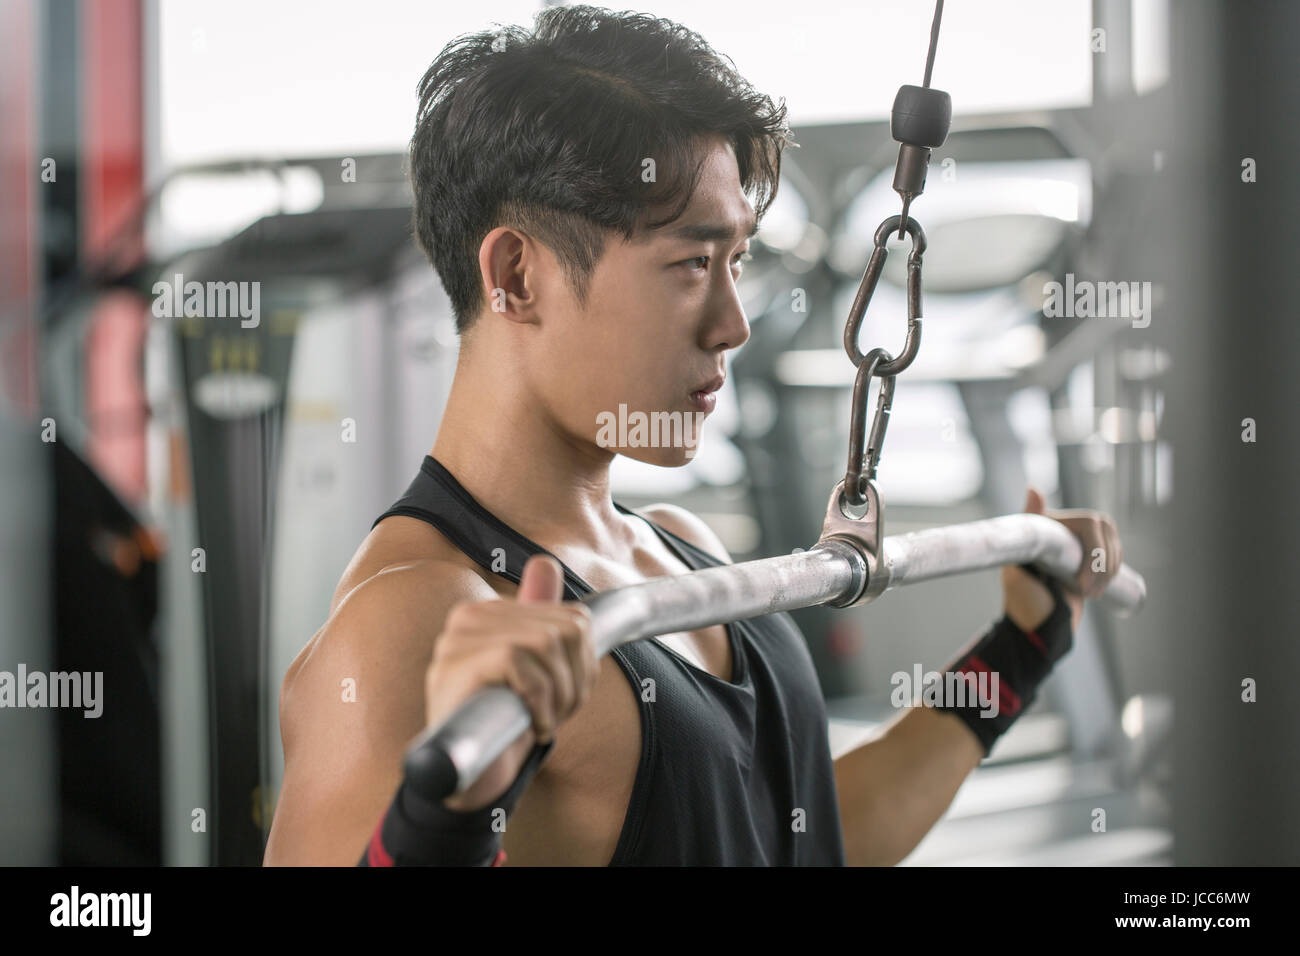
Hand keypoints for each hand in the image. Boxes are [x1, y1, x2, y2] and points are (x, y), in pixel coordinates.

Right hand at [422, 554, 598, 811]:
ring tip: (544, 721)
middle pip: (566, 630)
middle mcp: (469, 616)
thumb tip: (544, 563)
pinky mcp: (456, 663)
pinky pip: (520, 660)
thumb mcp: (537, 670)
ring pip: (546, 643)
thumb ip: (542, 620)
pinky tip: (532, 724)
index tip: (568, 698)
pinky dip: (538, 700)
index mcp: (491, 613)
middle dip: (575, 682)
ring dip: (559, 695)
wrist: (471, 776)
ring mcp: (457, 639)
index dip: (584, 666)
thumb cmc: (505, 720)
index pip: (572, 618)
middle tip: (557, 714)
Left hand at [1000, 487, 1121, 634]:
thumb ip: (1027, 531)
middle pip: (1105, 531)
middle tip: (1087, 591)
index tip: (1081, 584)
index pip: (1089, 523)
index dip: (1094, 550)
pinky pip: (1113, 556)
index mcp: (1047, 528)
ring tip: (1090, 594)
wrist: (1035, 629)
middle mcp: (1063, 533)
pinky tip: (1099, 590)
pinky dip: (1112, 573)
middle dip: (1104, 563)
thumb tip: (1033, 488)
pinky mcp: (1088, 563)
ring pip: (1112, 545)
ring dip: (1108, 570)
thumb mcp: (1018, 566)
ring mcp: (1078, 547)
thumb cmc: (1023, 601)